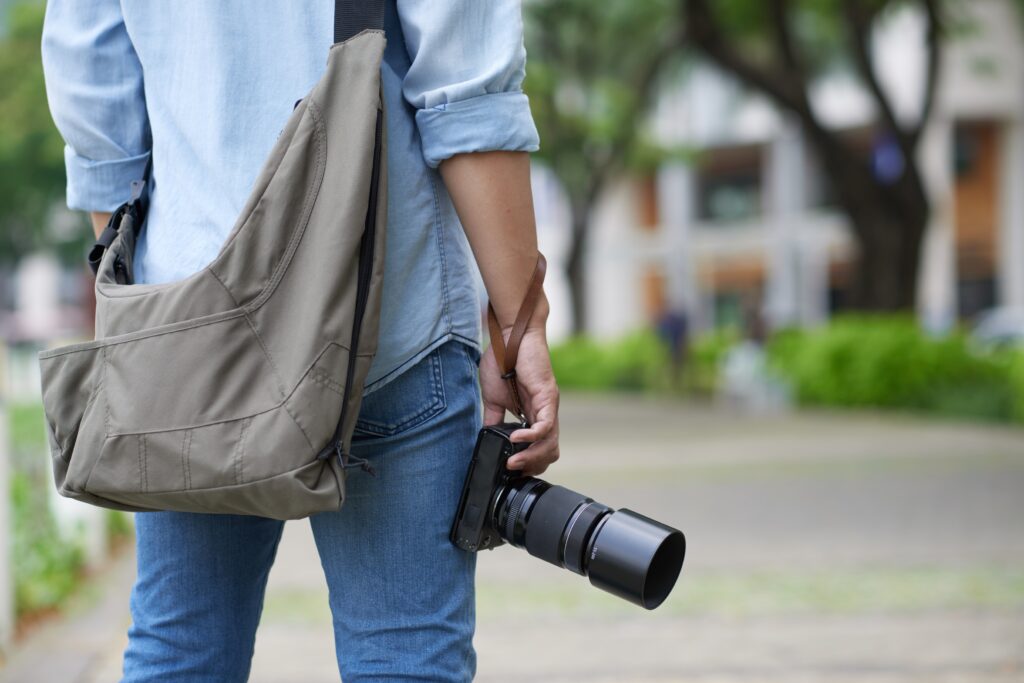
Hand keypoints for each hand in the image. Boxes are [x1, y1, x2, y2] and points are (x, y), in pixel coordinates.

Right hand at [480, 325, 559, 475]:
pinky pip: (545, 425)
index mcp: (534, 416)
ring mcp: (549, 406)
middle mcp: (546, 413)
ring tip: (512, 462)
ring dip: (531, 458)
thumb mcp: (493, 398)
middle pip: (549, 452)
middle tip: (512, 471)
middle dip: (531, 467)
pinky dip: (531, 437)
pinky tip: (515, 439)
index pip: (539, 450)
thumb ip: (494, 419)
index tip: (511, 473)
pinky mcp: (548, 396)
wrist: (509, 336)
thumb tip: (486, 438)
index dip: (529, 465)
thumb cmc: (502, 360)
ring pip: (550, 444)